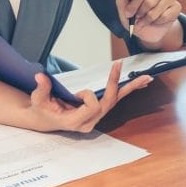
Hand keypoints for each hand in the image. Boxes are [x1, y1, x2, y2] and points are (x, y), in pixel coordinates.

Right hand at [25, 61, 152, 132]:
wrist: (45, 120)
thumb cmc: (42, 110)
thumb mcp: (38, 101)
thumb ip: (41, 89)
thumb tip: (41, 76)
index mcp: (76, 122)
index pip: (92, 106)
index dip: (86, 96)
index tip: (75, 94)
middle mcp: (89, 121)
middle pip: (109, 102)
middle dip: (115, 84)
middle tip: (119, 65)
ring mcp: (96, 117)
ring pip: (116, 101)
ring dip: (130, 88)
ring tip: (147, 78)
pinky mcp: (99, 111)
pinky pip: (114, 100)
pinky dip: (126, 90)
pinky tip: (140, 84)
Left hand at [116, 0, 181, 45]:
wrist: (145, 30)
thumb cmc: (133, 14)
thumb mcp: (123, 5)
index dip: (133, 5)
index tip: (128, 13)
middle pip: (149, 1)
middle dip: (140, 13)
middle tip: (136, 18)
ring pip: (156, 11)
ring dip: (147, 20)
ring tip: (144, 21)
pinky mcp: (176, 6)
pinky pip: (165, 16)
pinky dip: (157, 22)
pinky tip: (155, 21)